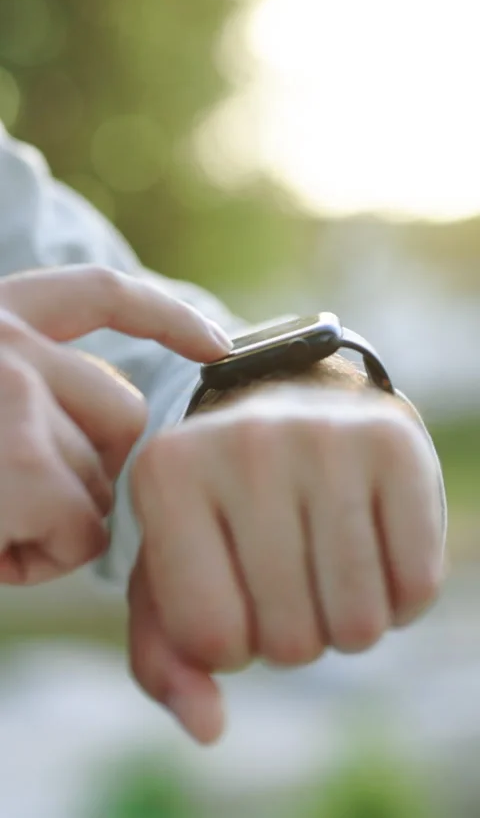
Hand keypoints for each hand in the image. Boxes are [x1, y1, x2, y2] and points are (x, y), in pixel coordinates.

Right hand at [0, 265, 230, 583]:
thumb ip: (31, 392)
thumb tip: (110, 444)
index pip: (100, 295)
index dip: (163, 317)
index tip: (217, 345)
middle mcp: (4, 340)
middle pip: (122, 412)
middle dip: (97, 471)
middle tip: (28, 505)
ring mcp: (15, 395)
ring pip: (101, 480)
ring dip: (58, 521)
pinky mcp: (23, 464)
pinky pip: (80, 531)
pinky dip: (44, 560)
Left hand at [129, 385, 443, 743]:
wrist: (290, 406)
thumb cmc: (222, 506)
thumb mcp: (171, 572)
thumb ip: (167, 657)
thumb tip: (208, 727)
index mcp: (165, 473)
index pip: (211, 640)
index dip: (229, 644)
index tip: (233, 596)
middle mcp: (241, 444)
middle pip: (290, 642)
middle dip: (291, 637)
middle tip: (286, 578)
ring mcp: (323, 438)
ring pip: (358, 625)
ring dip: (346, 624)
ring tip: (325, 567)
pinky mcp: (393, 444)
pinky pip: (416, 586)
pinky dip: (399, 598)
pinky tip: (372, 549)